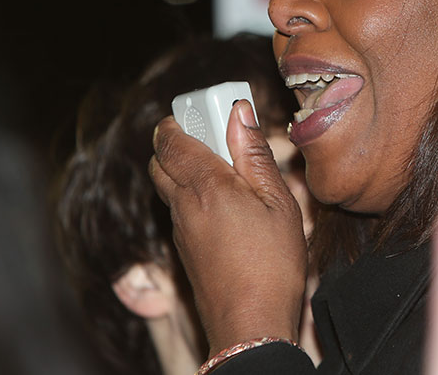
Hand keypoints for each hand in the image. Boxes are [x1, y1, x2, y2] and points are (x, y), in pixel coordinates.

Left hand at [149, 101, 306, 351]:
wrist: (250, 325)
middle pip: (159, 160)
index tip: (206, 111)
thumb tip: (238, 111)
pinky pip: (180, 212)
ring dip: (187, 171)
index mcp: (205, 186)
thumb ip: (254, 155)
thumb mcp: (278, 203)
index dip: (181, 118)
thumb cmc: (271, 265)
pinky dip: (193, 198)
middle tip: (216, 139)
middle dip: (178, 142)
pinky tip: (229, 209)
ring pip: (168, 187)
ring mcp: (180, 230)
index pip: (170, 138)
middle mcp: (183, 206)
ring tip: (230, 175)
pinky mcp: (185, 251)